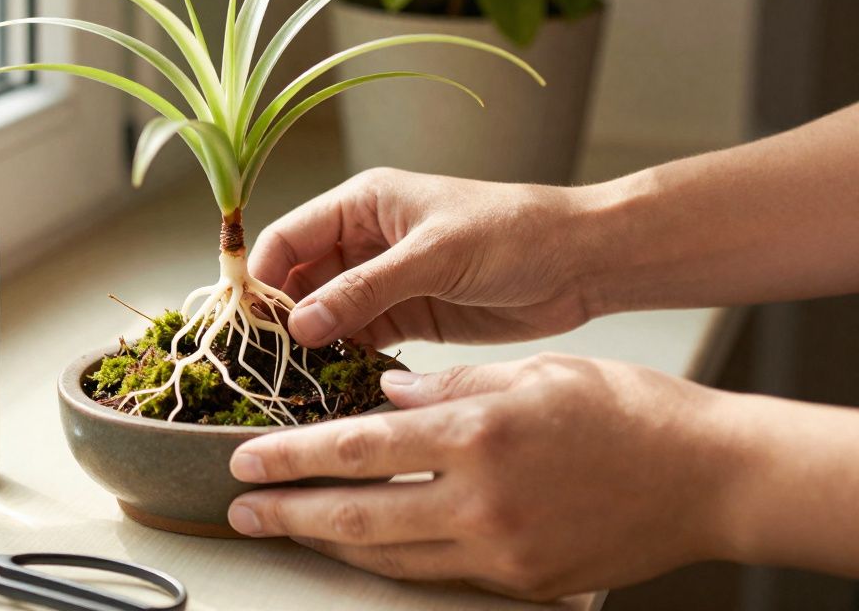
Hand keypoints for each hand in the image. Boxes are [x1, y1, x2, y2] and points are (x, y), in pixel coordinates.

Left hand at [225, 355, 743, 599]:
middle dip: (290, 513)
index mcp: (479, 432)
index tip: (248, 461)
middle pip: (358, 514)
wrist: (710, 476)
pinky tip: (365, 546)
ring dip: (331, 543)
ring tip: (290, 530)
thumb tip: (385, 399)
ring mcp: (503, 550)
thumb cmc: (629, 411)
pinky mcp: (522, 581)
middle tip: (243, 512)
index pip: (357, 448)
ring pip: (391, 556)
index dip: (292, 457)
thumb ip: (448, 385)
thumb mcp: (532, 372)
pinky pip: (438, 574)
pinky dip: (393, 560)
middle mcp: (483, 499)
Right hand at [248, 168, 598, 348]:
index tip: (245, 321)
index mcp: (363, 205)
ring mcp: (384, 283)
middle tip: (264, 362)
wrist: (581, 263)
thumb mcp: (434, 255)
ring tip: (292, 381)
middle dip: (279, 317)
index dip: (261, 276)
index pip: (289, 238)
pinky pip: (358, 339)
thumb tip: (299, 322)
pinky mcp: (407, 318)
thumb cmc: (513, 232)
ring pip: (325, 314)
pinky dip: (342, 360)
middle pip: (298, 280)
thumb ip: (366, 288)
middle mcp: (364, 242)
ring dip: (310, 344)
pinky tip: (332, 385)